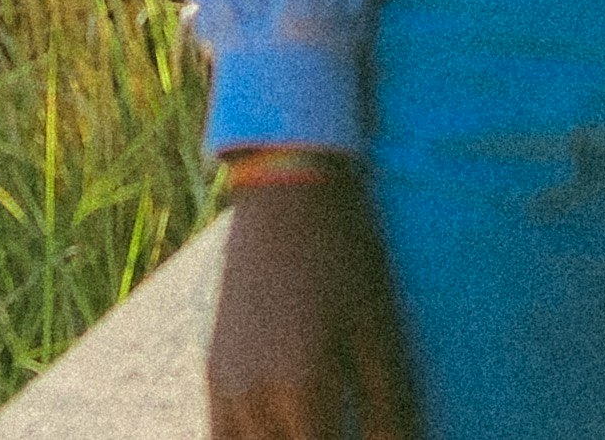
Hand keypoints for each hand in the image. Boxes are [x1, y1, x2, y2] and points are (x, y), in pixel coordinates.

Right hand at [207, 159, 415, 439]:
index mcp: (301, 393)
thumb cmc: (346, 255)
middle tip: (348, 426)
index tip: (376, 438)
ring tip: (320, 426)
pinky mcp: (214, 371)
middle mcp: (253, 401)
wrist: (287, 189)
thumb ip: (390, 410)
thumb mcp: (380, 330)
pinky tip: (286, 428)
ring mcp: (225, 388)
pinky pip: (221, 438)